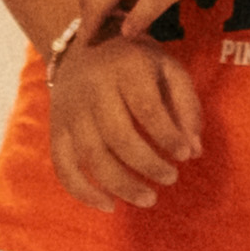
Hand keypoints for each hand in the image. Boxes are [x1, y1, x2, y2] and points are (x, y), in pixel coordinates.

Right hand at [39, 33, 205, 210]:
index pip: (147, 108)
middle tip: (171, 179)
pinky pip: (62, 165)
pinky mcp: (55, 128)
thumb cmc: (136, 62)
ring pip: (91, 156)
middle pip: (118, 136)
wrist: (82, 45)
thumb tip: (194, 150)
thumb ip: (186, 106)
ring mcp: (69, 110)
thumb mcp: (167, 69)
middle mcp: (93, 88)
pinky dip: (82, 191)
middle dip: (148, 165)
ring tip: (148, 199)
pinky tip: (108, 205)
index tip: (185, 156)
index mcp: (125, 68)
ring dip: (121, 185)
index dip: (168, 137)